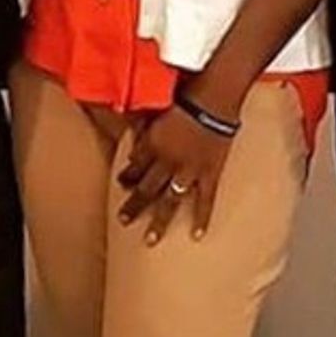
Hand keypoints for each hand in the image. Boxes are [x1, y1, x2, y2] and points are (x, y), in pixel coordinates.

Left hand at [116, 103, 232, 244]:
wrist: (214, 98)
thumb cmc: (186, 96)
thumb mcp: (158, 108)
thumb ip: (144, 126)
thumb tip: (131, 136)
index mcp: (153, 144)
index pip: (135, 166)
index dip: (127, 176)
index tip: (121, 184)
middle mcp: (167, 162)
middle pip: (146, 188)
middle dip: (134, 205)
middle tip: (123, 220)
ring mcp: (188, 171)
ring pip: (170, 201)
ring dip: (159, 221)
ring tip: (150, 240)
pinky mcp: (210, 174)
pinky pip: (205, 201)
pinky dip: (202, 218)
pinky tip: (197, 235)